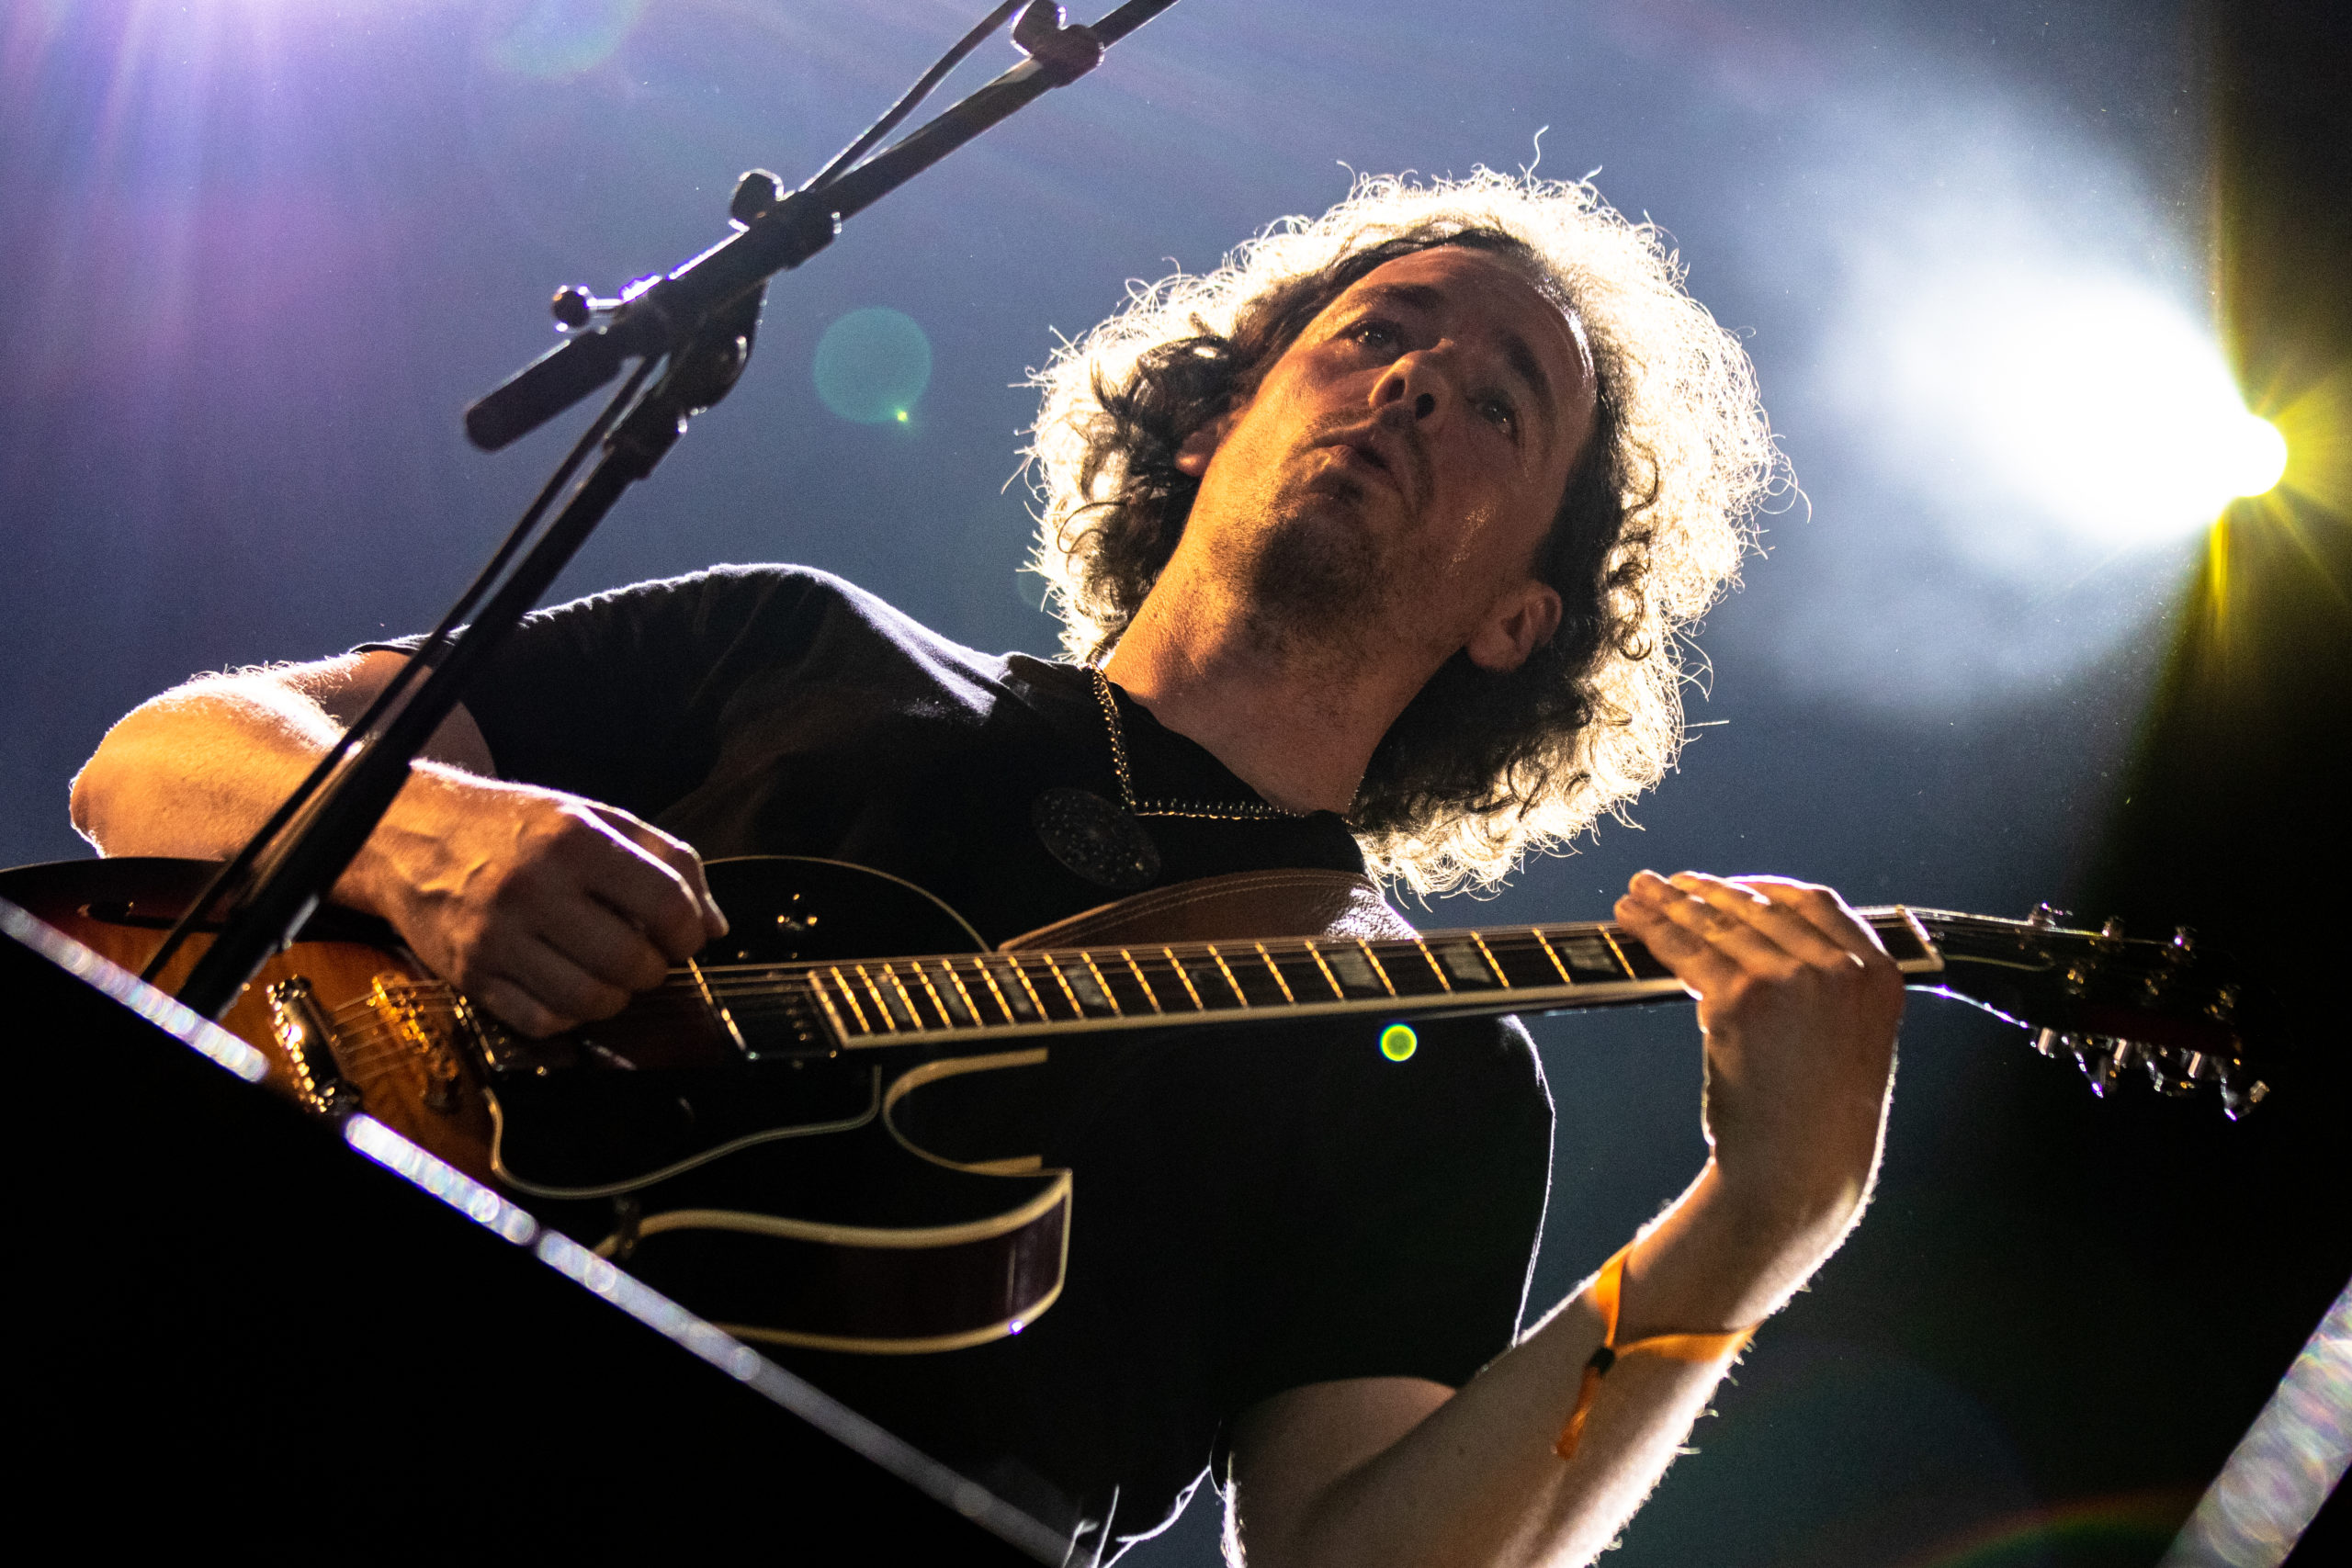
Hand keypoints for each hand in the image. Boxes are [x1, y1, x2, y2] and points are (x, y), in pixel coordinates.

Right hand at [363, 772, 727, 1036]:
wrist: (411, 833)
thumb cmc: (516, 827)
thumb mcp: (596, 818)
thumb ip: (667, 860)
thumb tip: (715, 925)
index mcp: (576, 840)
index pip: (667, 905)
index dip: (689, 932)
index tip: (682, 935)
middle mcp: (535, 887)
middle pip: (633, 962)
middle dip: (654, 968)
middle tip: (644, 955)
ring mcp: (497, 935)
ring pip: (592, 1000)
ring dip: (616, 996)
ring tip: (609, 972)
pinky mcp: (469, 973)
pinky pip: (543, 1020)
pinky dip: (570, 1014)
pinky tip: (568, 986)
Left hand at [1614, 870, 1903, 1241]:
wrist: (1798, 1175)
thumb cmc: (1817, 1117)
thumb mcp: (1851, 1037)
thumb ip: (1829, 983)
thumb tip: (1763, 937)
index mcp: (1878, 974)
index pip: (1816, 902)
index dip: (1764, 887)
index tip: (1727, 886)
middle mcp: (1840, 970)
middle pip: (1758, 908)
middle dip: (1705, 891)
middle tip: (1666, 884)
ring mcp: (1791, 981)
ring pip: (1717, 924)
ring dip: (1669, 903)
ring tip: (1636, 894)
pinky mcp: (1740, 1001)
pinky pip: (1687, 951)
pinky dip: (1654, 932)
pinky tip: (1632, 923)